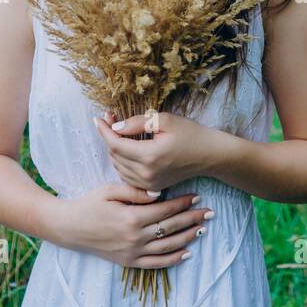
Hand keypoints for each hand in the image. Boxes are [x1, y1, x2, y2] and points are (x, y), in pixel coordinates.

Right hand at [58, 182, 209, 269]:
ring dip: (188, 237)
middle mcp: (135, 237)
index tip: (196, 197)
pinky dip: (173, 259)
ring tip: (202, 229)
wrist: (69, 228)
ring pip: (168, 246)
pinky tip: (187, 252)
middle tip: (209, 212)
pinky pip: (156, 264)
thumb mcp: (109, 191)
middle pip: (171, 228)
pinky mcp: (128, 262)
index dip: (183, 203)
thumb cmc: (89, 204)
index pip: (165, 210)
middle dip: (192, 219)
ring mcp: (133, 252)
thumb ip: (135, 192)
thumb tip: (159, 193)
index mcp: (132, 218)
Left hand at [93, 108, 221, 192]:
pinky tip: (128, 148)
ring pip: (119, 166)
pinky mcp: (152, 188)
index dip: (104, 130)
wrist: (209, 155)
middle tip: (111, 119)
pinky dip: (123, 161)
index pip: (116, 144)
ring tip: (119, 131)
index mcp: (149, 156)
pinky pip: (127, 175)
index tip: (98, 118)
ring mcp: (149, 184)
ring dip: (115, 149)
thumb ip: (137, 123)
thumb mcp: (165, 120)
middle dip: (109, 137)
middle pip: (115, 155)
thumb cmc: (190, 134)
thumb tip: (115, 127)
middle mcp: (146, 174)